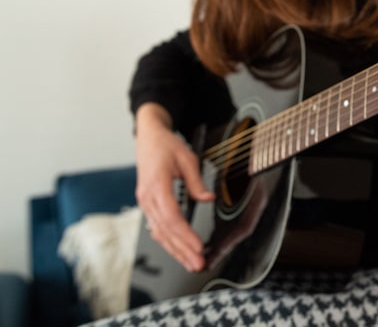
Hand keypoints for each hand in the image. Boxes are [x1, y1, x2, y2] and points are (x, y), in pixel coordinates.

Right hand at [134, 103, 214, 270]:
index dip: (185, 234)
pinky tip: (178, 251)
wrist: (148, 137)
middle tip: (197, 264)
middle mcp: (147, 197)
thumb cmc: (166, 145)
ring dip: (175, 250)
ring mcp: (145, 202)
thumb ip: (196, 182)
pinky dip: (168, 242)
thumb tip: (208, 199)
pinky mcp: (148, 205)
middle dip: (182, 250)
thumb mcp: (187, 158)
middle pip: (165, 231)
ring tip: (190, 263)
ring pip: (159, 233)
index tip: (198, 246)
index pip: (171, 217)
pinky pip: (157, 227)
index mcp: (157, 185)